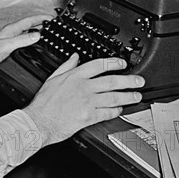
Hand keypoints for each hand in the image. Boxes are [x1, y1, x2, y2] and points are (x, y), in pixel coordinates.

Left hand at [0, 14, 44, 75]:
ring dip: (35, 31)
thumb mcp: (7, 45)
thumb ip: (23, 39)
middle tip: (51, 23)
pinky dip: (29, 40)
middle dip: (40, 23)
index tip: (50, 17)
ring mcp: (8, 39)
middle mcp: (10, 33)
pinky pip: (21, 41)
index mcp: (11, 29)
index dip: (40, 18)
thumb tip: (37, 35)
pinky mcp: (7, 47)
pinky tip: (31, 44)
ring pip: (25, 32)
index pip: (29, 20)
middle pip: (28, 25)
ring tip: (45, 31)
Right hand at [24, 54, 144, 146]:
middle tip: (139, 81)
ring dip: (127, 96)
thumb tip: (75, 57)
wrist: (39, 121)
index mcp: (75, 76)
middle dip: (128, 80)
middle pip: (111, 81)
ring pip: (113, 97)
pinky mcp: (89, 116)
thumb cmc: (44, 102)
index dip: (113, 63)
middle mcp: (83, 87)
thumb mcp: (53, 78)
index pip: (98, 65)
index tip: (122, 63)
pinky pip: (107, 112)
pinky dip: (116, 111)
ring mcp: (87, 102)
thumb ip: (66, 66)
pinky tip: (120, 109)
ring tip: (136, 96)